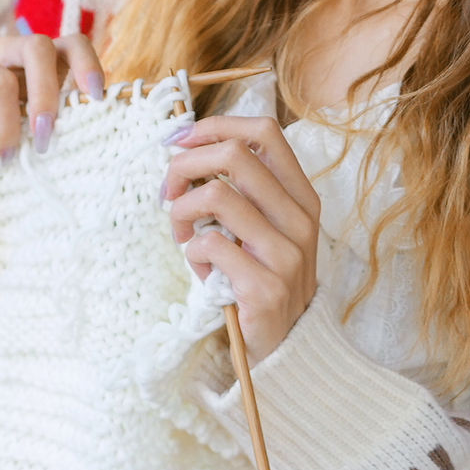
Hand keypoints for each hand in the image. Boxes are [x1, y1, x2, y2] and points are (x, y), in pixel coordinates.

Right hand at [0, 28, 106, 157]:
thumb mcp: (31, 129)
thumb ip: (54, 118)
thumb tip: (90, 118)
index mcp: (32, 62)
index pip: (70, 44)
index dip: (87, 64)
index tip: (96, 97)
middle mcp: (2, 53)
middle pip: (36, 47)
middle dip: (45, 94)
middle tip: (44, 135)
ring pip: (0, 80)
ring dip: (9, 125)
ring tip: (7, 156)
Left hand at [162, 114, 319, 356]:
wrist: (286, 344)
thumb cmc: (260, 275)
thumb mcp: (260, 226)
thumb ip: (238, 190)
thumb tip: (183, 148)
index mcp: (301, 196)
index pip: (265, 133)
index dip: (216, 126)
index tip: (180, 141)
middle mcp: (301, 219)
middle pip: (234, 155)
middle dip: (186, 165)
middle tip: (169, 191)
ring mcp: (287, 253)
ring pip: (216, 196)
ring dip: (182, 211)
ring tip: (183, 232)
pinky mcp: (265, 286)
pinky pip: (209, 245)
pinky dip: (192, 251)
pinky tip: (201, 266)